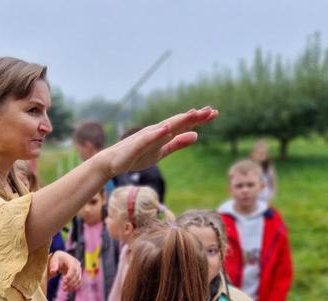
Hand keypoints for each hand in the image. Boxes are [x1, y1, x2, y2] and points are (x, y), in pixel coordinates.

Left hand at [49, 251, 81, 291]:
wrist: (61, 259)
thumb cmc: (57, 259)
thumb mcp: (54, 259)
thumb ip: (54, 265)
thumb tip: (52, 271)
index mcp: (71, 260)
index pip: (73, 268)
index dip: (70, 275)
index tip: (64, 281)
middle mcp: (77, 264)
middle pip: (76, 275)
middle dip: (70, 282)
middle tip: (63, 288)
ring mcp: (78, 270)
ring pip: (78, 279)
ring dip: (72, 286)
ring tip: (64, 289)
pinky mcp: (78, 275)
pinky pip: (78, 282)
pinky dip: (74, 286)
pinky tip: (68, 289)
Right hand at [97, 107, 217, 177]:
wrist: (113, 163)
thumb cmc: (136, 156)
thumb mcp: (162, 152)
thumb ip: (178, 144)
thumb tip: (196, 136)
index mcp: (164, 134)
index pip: (184, 124)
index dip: (199, 119)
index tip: (215, 113)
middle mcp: (156, 131)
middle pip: (178, 122)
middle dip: (194, 117)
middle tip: (211, 110)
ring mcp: (146, 137)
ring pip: (166, 127)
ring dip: (179, 120)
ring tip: (194, 114)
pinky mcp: (136, 145)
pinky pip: (148, 138)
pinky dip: (157, 133)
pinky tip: (167, 128)